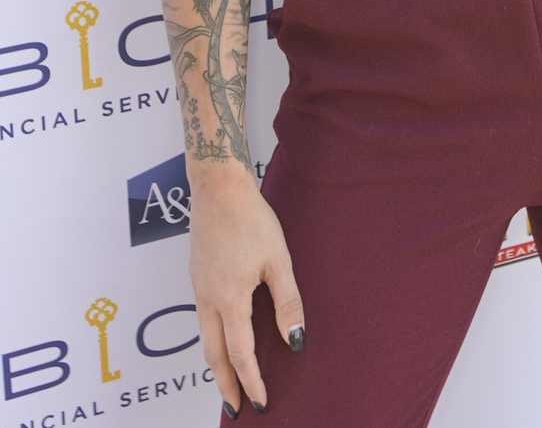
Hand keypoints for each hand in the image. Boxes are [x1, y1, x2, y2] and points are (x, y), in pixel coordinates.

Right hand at [188, 166, 303, 414]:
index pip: (240, 354)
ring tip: (228, 381)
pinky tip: (222, 337)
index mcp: (230, 299)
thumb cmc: (252, 218)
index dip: (251, 380)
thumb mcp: (278, 259)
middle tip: (235, 408)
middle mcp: (208, 298)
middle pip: (213, 355)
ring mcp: (198, 286)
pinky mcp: (196, 274)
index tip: (259, 403)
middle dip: (224, 385)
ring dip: (216, 364)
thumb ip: (287, 301)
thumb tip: (295, 340)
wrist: (218, 186)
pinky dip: (211, 338)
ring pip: (204, 337)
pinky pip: (202, 317)